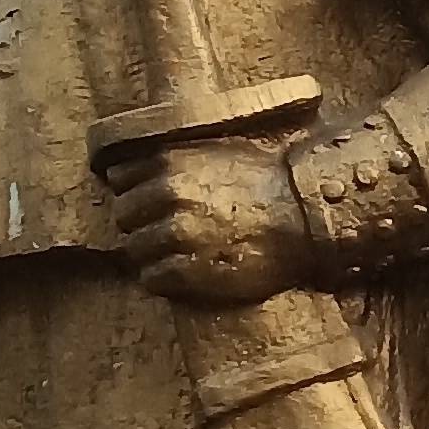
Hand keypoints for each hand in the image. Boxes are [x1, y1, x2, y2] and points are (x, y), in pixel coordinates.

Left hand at [104, 137, 311, 306]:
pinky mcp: (188, 271)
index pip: (120, 177)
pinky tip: (184, 272)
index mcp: (172, 162)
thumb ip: (178, 158)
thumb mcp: (220, 151)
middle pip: (124, 215)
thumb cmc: (271, 182)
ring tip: (178, 254)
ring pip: (133, 249)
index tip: (151, 200)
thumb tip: (144, 169)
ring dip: (150, 253)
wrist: (308, 218)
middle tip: (166, 231)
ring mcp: (176, 234)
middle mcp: (168, 195)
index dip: (135, 190)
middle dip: (140, 223)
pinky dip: (162, 278)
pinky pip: (151, 278)